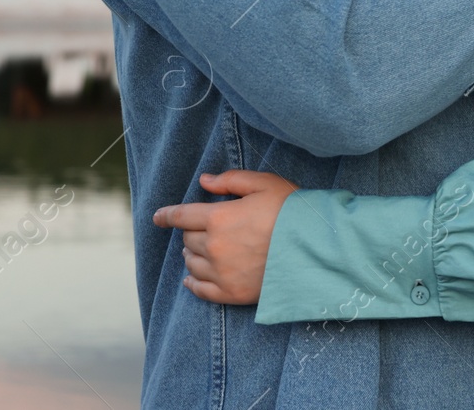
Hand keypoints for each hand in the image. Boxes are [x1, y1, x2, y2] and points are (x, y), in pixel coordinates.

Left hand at [151, 170, 297, 304]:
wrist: (316, 248)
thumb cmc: (292, 211)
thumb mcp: (265, 184)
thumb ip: (231, 180)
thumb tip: (204, 181)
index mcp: (219, 218)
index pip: (181, 216)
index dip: (166, 215)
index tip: (157, 216)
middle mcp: (214, 247)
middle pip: (188, 239)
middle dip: (191, 232)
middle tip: (202, 229)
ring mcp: (221, 272)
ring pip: (192, 263)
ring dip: (192, 254)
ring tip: (201, 250)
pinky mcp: (231, 292)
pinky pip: (200, 290)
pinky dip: (192, 283)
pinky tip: (191, 278)